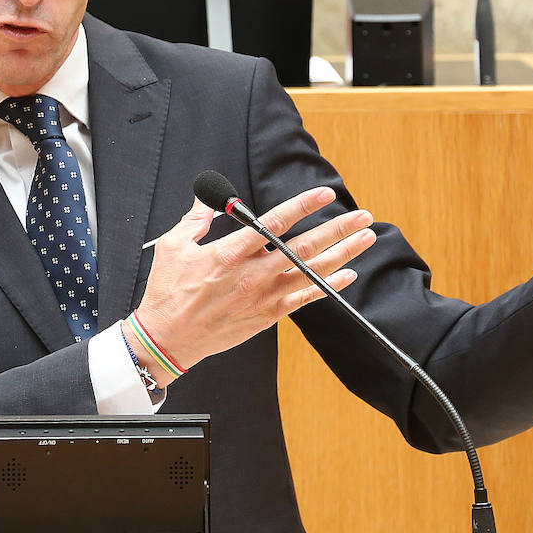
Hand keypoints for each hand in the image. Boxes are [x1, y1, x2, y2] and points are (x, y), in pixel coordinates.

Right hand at [132, 186, 375, 377]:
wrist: (169, 337)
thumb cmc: (168, 292)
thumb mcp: (173, 246)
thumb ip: (196, 219)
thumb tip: (209, 198)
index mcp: (230, 253)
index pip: (274, 223)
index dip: (303, 206)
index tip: (324, 194)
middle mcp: (253, 274)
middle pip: (305, 246)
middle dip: (338, 228)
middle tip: (361, 216)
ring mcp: (263, 296)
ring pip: (312, 272)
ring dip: (343, 254)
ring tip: (365, 239)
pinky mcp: (267, 315)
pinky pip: (305, 298)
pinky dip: (328, 287)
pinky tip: (347, 275)